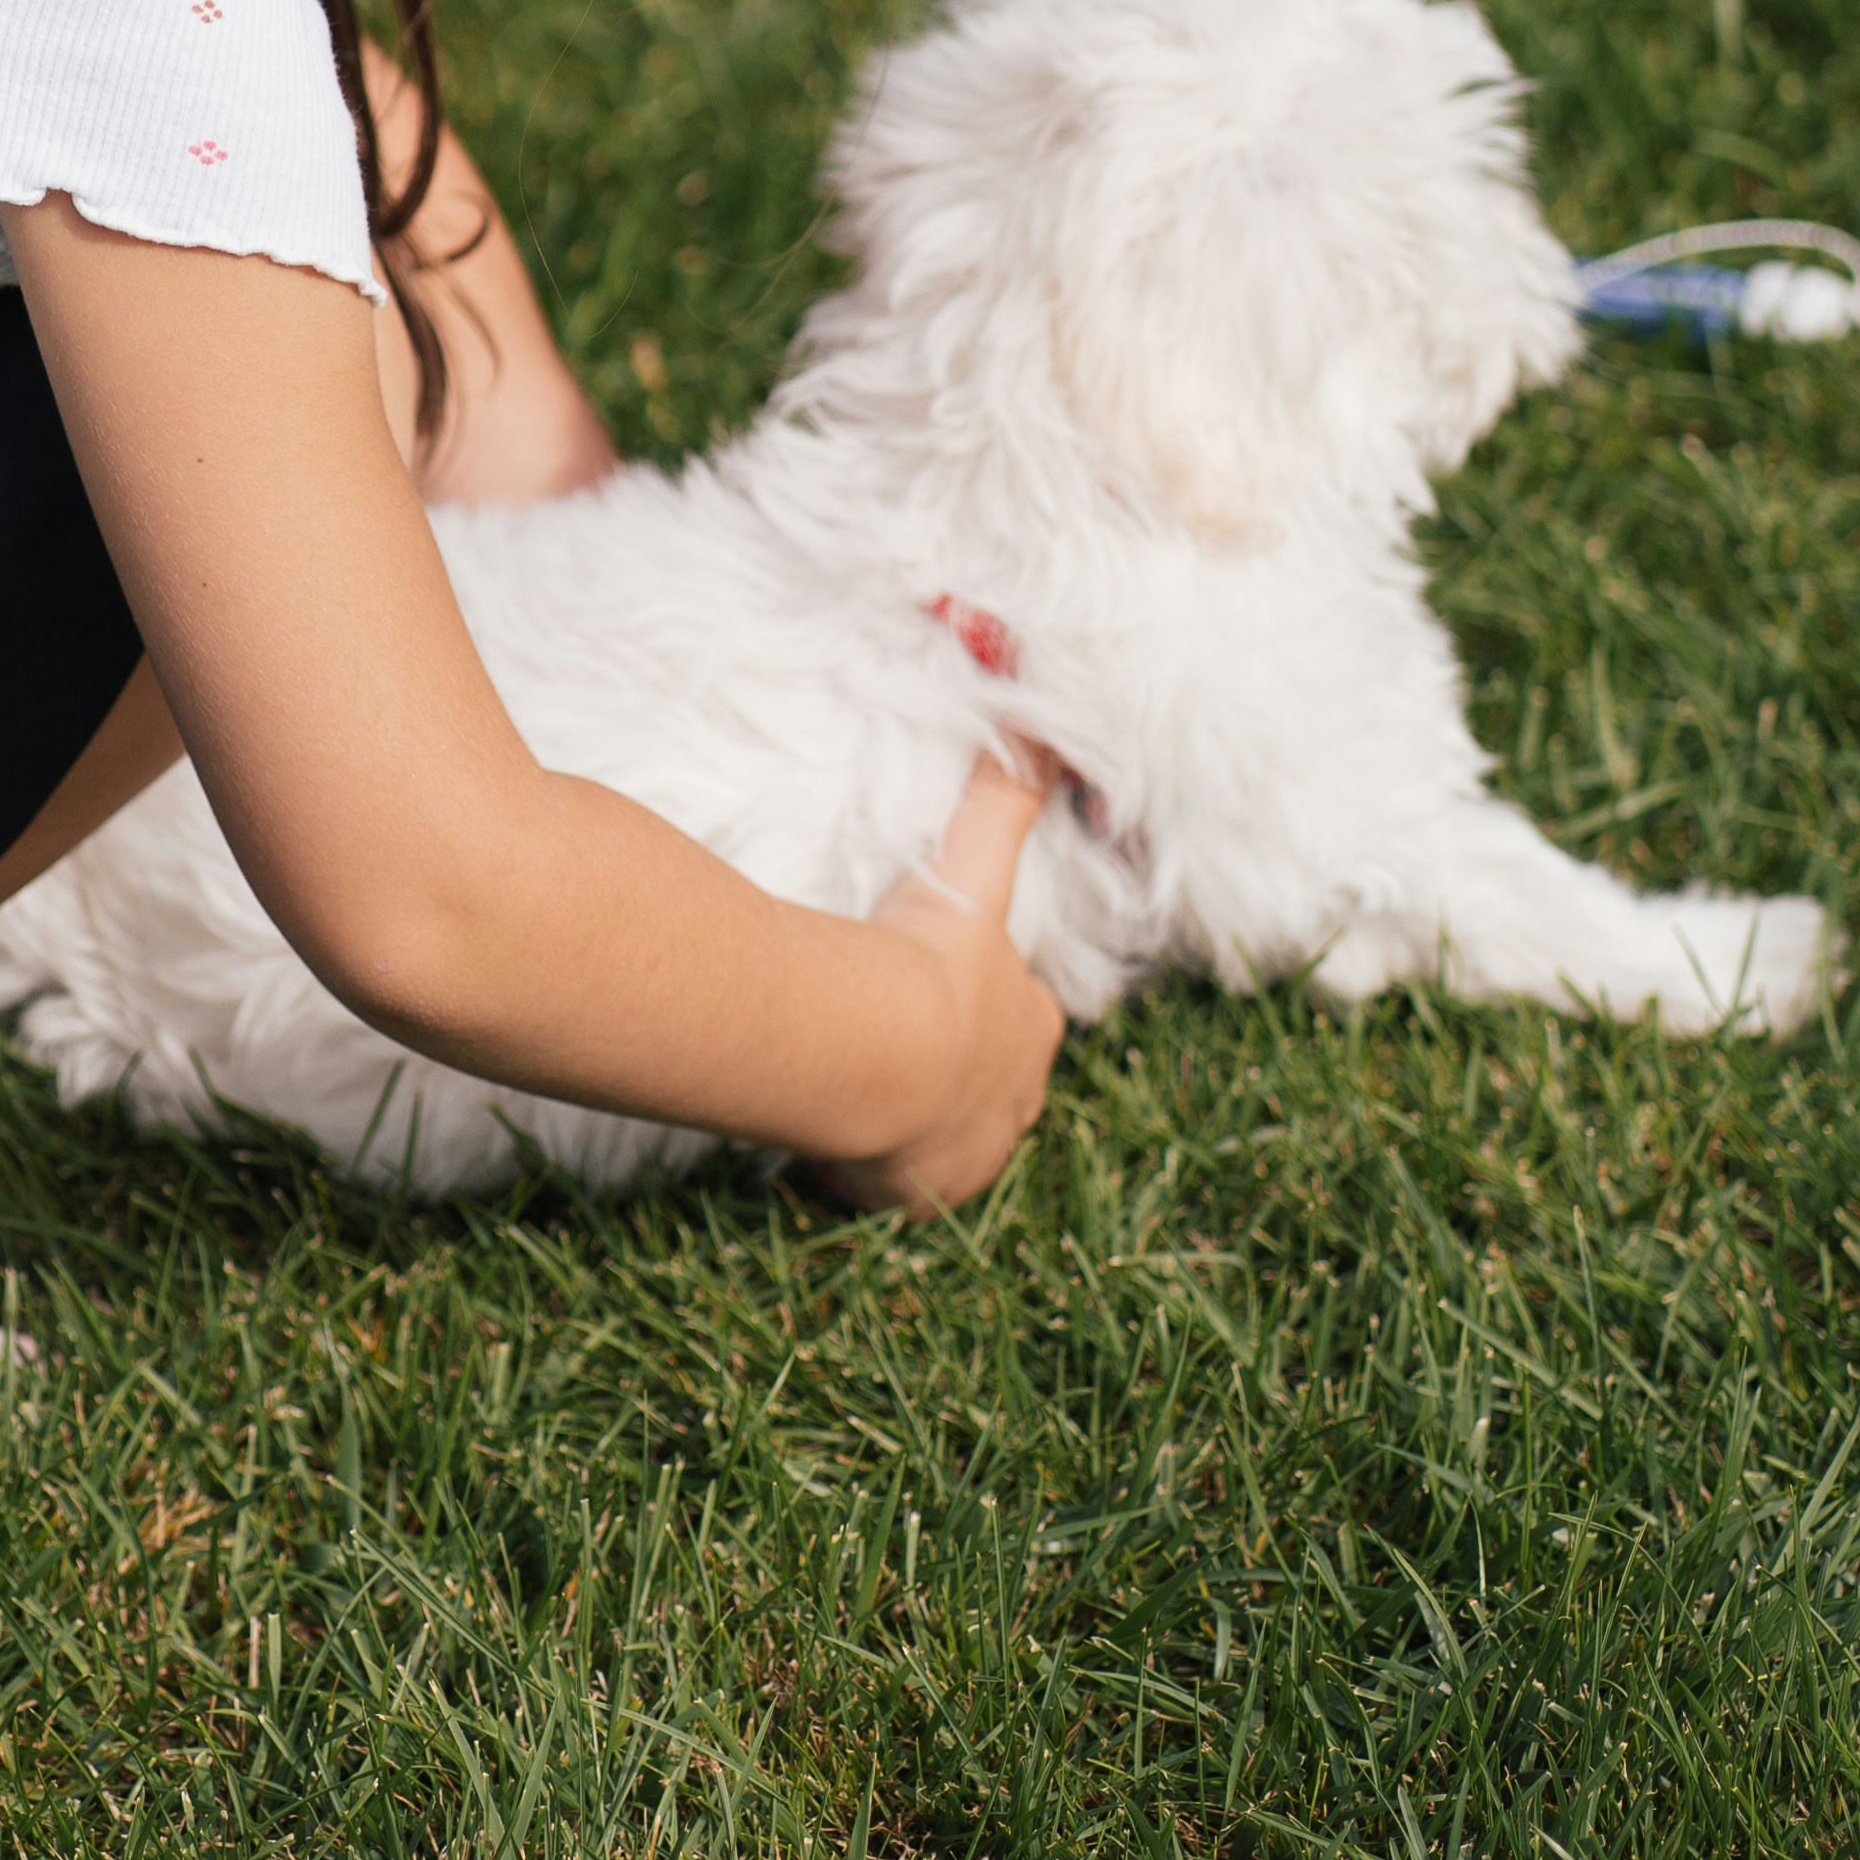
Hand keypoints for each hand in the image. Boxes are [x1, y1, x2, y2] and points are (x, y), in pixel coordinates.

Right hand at [819, 754, 1065, 1212]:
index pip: (1018, 1014)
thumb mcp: (971, 864)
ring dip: (913, 1124)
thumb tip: (1022, 663)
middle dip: (954, 1070)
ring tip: (857, 1100)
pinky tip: (832, 1153)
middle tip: (890, 1048)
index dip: (982, 1006)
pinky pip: (901, 1188)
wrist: (881, 1048)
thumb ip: (1003, 784)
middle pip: (991, 1081)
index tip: (935, 994)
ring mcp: (974, 1153)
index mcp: (1028, 1022)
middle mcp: (1014, 1095)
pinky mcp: (927, 1195)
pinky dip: (874, 1174)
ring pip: (948, 1138)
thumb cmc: (925, 955)